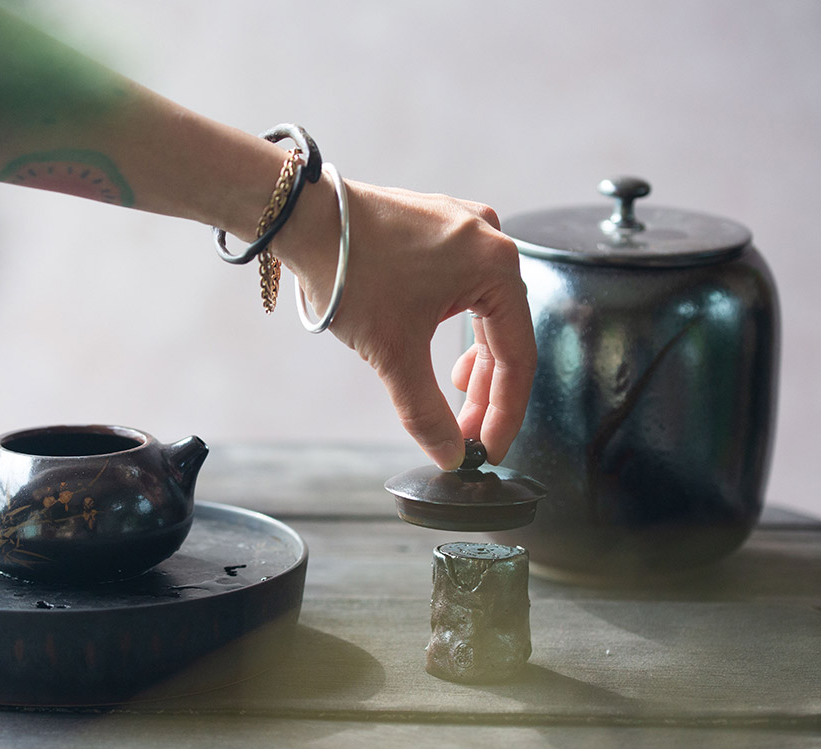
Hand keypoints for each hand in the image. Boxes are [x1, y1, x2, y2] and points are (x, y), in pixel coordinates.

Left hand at [277, 179, 536, 469]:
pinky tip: (440, 351)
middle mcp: (491, 240)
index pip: (518, 358)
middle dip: (484, 392)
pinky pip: (465, 288)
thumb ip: (427, 412)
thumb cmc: (350, 272)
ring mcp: (465, 229)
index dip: (505, 414)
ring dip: (471, 362)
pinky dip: (456, 327)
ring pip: (484, 313)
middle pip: (503, 335)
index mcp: (497, 266)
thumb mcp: (394, 353)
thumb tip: (449, 456)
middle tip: (465, 436)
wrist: (302, 219)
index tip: (489, 451)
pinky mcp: (440, 227)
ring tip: (454, 396)